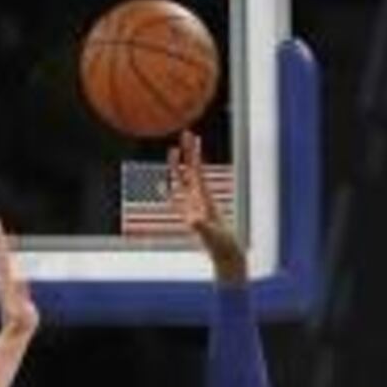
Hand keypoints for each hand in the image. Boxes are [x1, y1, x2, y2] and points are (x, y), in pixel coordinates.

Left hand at [0, 213, 38, 341]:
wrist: (14, 333)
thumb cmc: (20, 326)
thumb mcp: (24, 319)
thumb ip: (23, 313)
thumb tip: (23, 311)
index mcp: (7, 280)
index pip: (2, 255)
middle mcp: (4, 278)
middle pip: (0, 251)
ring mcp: (6, 281)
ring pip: (2, 256)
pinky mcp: (11, 285)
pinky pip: (7, 264)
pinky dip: (5, 253)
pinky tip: (4, 250)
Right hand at [171, 130, 244, 283]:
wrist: (226, 254)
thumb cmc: (221, 244)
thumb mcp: (211, 234)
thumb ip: (202, 226)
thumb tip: (193, 220)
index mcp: (205, 197)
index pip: (197, 171)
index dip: (193, 154)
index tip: (192, 137)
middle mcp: (200, 197)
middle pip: (191, 169)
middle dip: (188, 151)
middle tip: (185, 133)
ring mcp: (194, 206)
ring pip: (183, 181)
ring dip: (177, 166)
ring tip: (171, 150)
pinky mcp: (189, 217)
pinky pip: (175, 201)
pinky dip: (167, 192)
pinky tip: (161, 185)